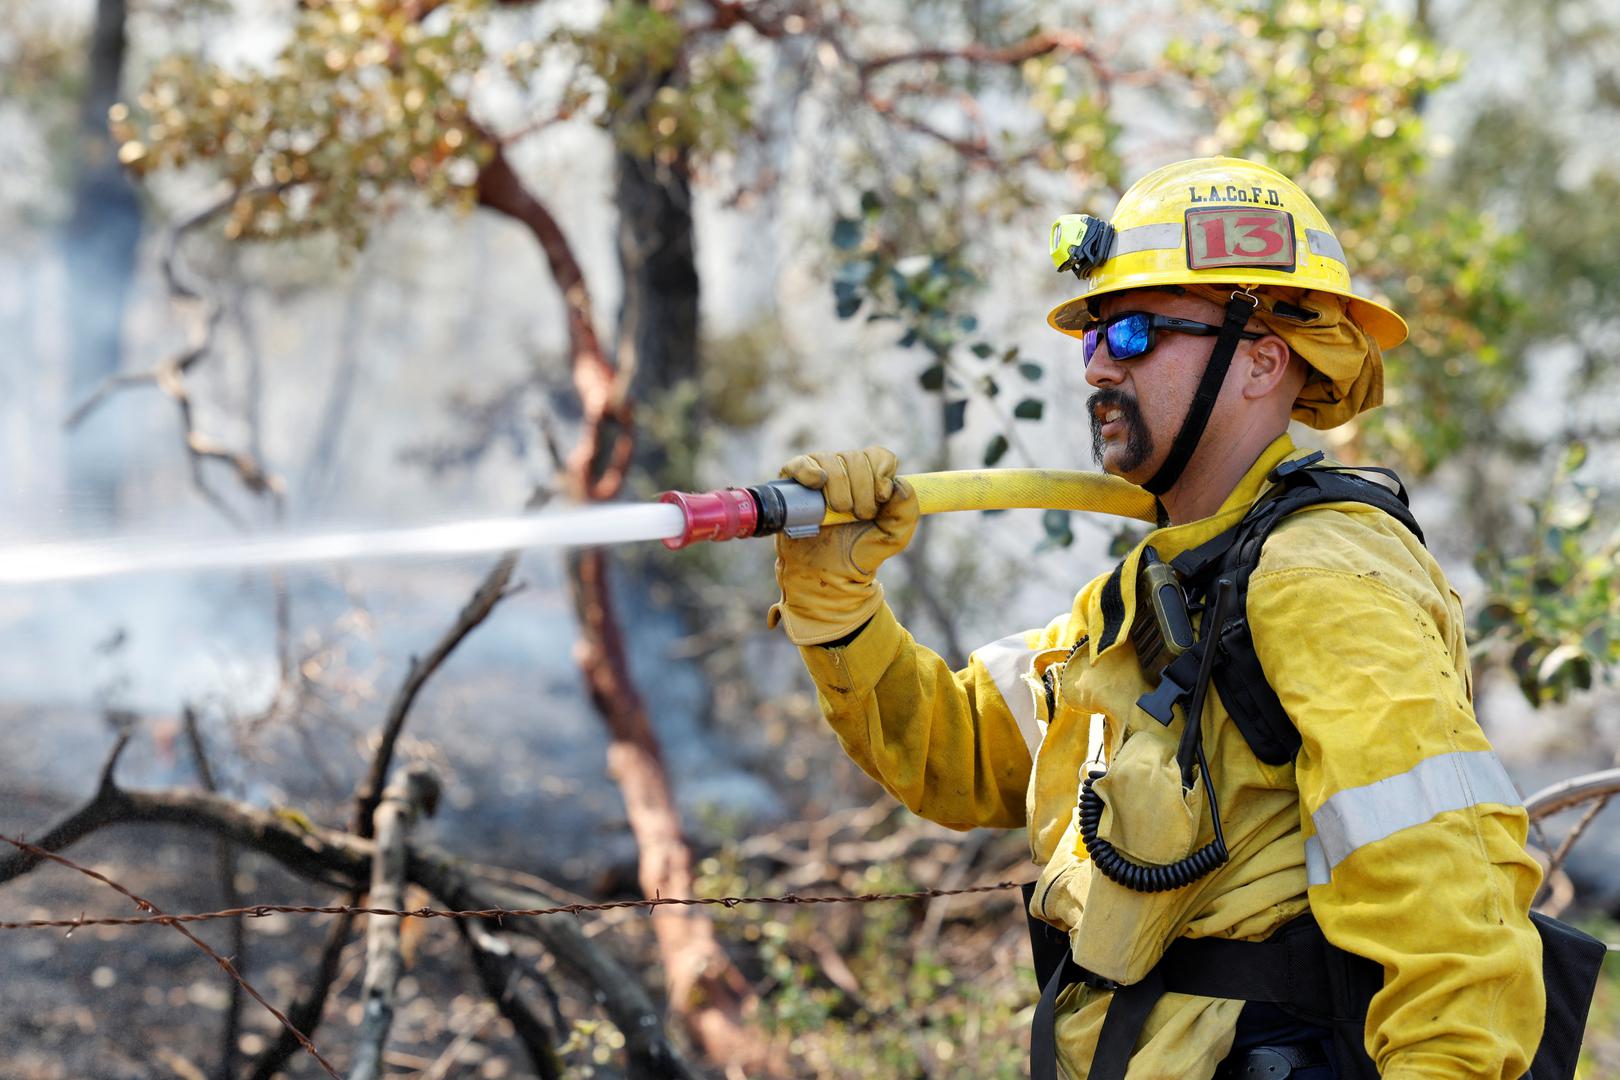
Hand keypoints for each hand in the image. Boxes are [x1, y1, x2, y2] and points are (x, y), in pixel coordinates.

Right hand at [767, 447, 918, 644]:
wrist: (827, 575)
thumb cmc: (858, 554)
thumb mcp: (892, 537)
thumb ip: (905, 512)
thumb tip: (897, 484)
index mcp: (870, 479)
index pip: (879, 456)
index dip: (881, 472)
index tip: (881, 498)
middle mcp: (845, 472)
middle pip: (856, 458)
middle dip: (862, 490)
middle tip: (859, 515)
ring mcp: (819, 476)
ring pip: (831, 461)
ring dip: (839, 489)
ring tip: (838, 512)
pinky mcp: (793, 485)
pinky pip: (800, 464)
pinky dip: (809, 470)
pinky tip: (816, 484)